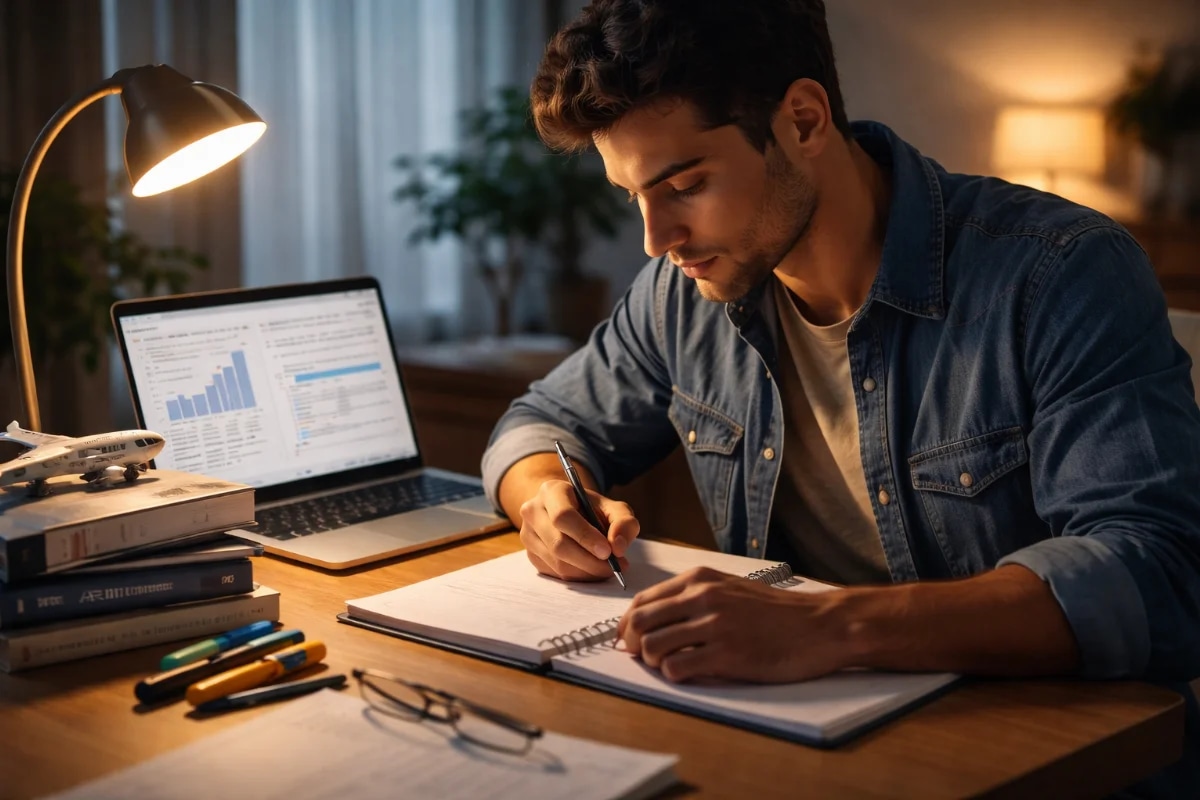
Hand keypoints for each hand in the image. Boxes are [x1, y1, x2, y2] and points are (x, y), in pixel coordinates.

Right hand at [518, 479, 640, 580]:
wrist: (566, 510)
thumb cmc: (591, 508)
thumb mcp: (612, 507)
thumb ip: (623, 522)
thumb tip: (618, 547)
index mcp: (551, 491)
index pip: (563, 516)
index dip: (585, 536)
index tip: (607, 552)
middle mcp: (533, 511)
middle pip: (559, 544)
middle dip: (590, 561)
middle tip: (614, 567)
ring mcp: (528, 534)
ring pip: (557, 563)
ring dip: (587, 572)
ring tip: (607, 569)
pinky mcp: (530, 554)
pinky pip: (555, 573)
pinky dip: (578, 576)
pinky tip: (592, 570)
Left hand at [617, 567, 848, 682]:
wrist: (818, 625)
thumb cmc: (775, 612)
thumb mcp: (729, 589)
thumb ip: (692, 598)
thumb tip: (652, 620)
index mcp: (699, 579)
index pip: (642, 600)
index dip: (627, 624)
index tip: (628, 640)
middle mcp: (702, 597)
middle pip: (639, 622)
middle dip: (634, 644)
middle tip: (645, 658)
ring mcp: (714, 625)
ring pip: (653, 647)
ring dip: (655, 663)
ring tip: (672, 666)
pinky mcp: (726, 654)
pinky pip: (677, 669)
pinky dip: (675, 676)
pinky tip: (691, 673)